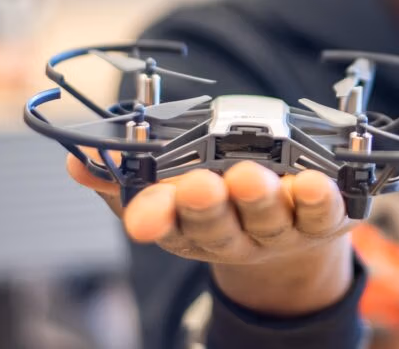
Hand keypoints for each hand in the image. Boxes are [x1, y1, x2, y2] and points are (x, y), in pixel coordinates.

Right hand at [67, 152, 356, 315]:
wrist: (290, 237)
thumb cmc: (224, 204)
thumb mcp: (170, 194)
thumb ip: (124, 177)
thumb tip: (76, 160)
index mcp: (190, 226)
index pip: (166, 224)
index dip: (154, 218)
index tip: (141, 218)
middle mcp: (233, 234)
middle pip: (217, 224)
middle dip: (207, 206)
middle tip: (200, 186)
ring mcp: (278, 230)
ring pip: (267, 218)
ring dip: (258, 199)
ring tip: (249, 177)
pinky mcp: (321, 220)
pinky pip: (322, 213)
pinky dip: (319, 200)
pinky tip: (314, 183)